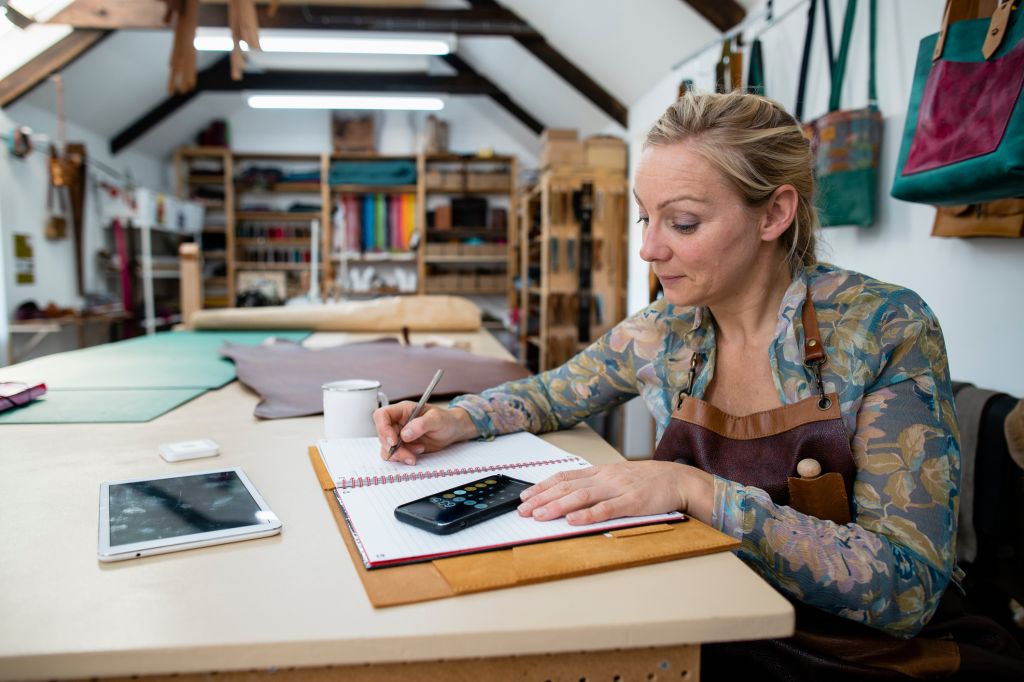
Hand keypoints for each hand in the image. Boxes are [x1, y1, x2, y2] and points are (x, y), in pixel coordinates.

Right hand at [372, 403, 477, 464]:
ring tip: (414, 456)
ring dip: (398, 455)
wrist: (453, 431)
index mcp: (403, 410)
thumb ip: (422, 424)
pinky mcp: (403, 446)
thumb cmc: (446, 420)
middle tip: (407, 454)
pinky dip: (402, 458)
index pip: (382, 415)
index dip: (383, 428)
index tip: (393, 441)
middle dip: (392, 447)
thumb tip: (405, 434)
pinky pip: (394, 454)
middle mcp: (398, 422)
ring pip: (386, 447)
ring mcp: (399, 435)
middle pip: (382, 434)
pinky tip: (415, 456)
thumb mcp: (437, 419)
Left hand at [517, 461, 714, 524]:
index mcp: (600, 472)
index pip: (564, 477)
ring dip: (558, 506)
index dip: (542, 486)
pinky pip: (607, 509)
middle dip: (542, 498)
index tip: (525, 497)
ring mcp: (618, 489)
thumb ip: (596, 485)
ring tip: (539, 515)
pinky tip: (573, 520)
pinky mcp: (633, 502)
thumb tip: (570, 497)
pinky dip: (589, 515)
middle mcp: (605, 477)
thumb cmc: (648, 481)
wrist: (679, 479)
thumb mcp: (618, 477)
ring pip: (582, 496)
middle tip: (523, 510)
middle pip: (567, 487)